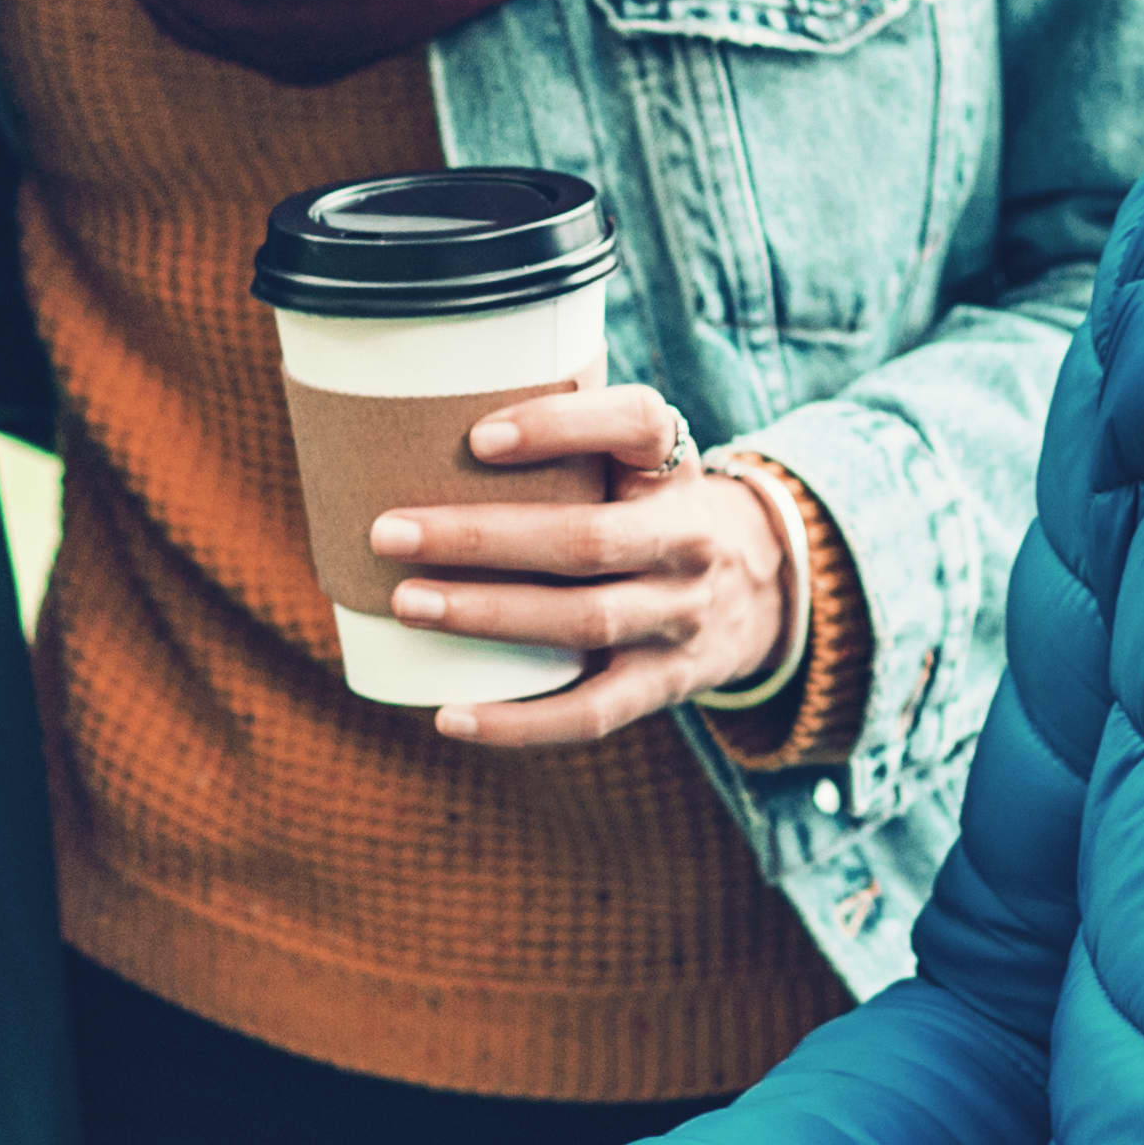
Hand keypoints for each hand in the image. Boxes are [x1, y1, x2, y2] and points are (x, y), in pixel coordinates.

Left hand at [369, 385, 795, 750]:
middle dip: (480, 539)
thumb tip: (413, 422)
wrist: (755, 591)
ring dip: (488, 614)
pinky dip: (519, 722)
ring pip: (584, 621)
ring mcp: (678, 617)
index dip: (559, 426)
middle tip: (388, 534)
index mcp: (672, 466)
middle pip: (587, 539)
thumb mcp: (634, 457)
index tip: (477, 438)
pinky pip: (592, 712)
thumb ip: (563, 434)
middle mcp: (687, 540)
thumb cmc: (644, 509)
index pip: (635, 423)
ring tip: (406, 605)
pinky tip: (450, 716)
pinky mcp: (662, 684)